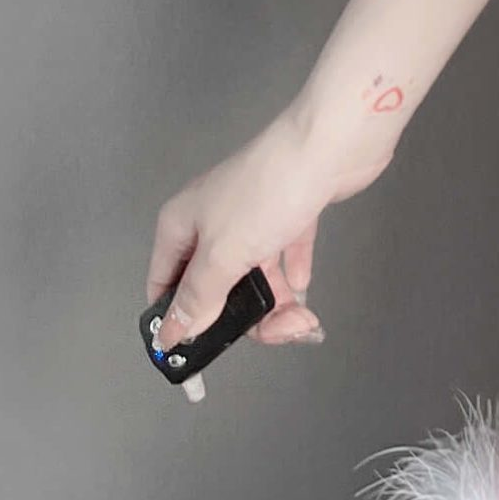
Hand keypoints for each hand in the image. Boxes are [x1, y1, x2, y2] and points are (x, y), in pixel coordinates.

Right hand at [145, 100, 395, 389]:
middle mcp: (212, 219)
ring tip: (305, 318)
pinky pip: (285, 255)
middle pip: (217, 287)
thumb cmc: (270, 189)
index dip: (178, 322)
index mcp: (181, 226)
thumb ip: (199, 297)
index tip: (200, 355)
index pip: (166, 285)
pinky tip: (303, 289)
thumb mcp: (224, 254)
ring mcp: (253, 215)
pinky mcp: (291, 211)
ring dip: (278, 303)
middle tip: (282, 330)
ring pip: (255, 275)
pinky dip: (293, 275)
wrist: (332, 144)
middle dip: (246, 316)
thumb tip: (172, 333)